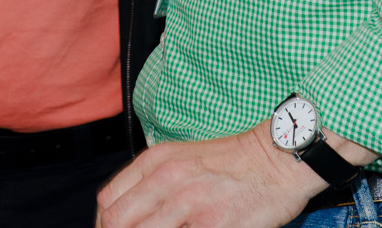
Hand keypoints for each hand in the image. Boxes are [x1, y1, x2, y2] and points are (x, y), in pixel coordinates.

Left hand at [96, 123, 328, 227]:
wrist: (277, 159)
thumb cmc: (230, 162)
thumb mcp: (180, 159)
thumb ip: (150, 183)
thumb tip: (128, 214)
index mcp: (154, 163)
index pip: (108, 203)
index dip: (104, 226)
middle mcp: (166, 180)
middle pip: (117, 222)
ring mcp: (189, 204)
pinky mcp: (214, 224)